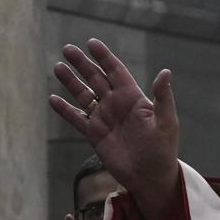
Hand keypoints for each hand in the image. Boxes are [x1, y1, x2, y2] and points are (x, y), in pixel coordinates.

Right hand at [48, 39, 179, 217]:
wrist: (150, 177)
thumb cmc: (162, 150)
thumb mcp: (166, 122)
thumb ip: (163, 97)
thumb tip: (165, 71)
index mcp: (133, 97)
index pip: (116, 71)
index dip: (104, 57)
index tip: (92, 43)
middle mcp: (116, 104)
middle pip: (96, 78)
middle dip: (82, 63)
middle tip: (67, 49)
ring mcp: (104, 118)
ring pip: (83, 95)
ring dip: (70, 82)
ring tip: (57, 67)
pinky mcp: (94, 135)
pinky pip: (76, 119)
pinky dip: (65, 110)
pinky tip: (52, 99)